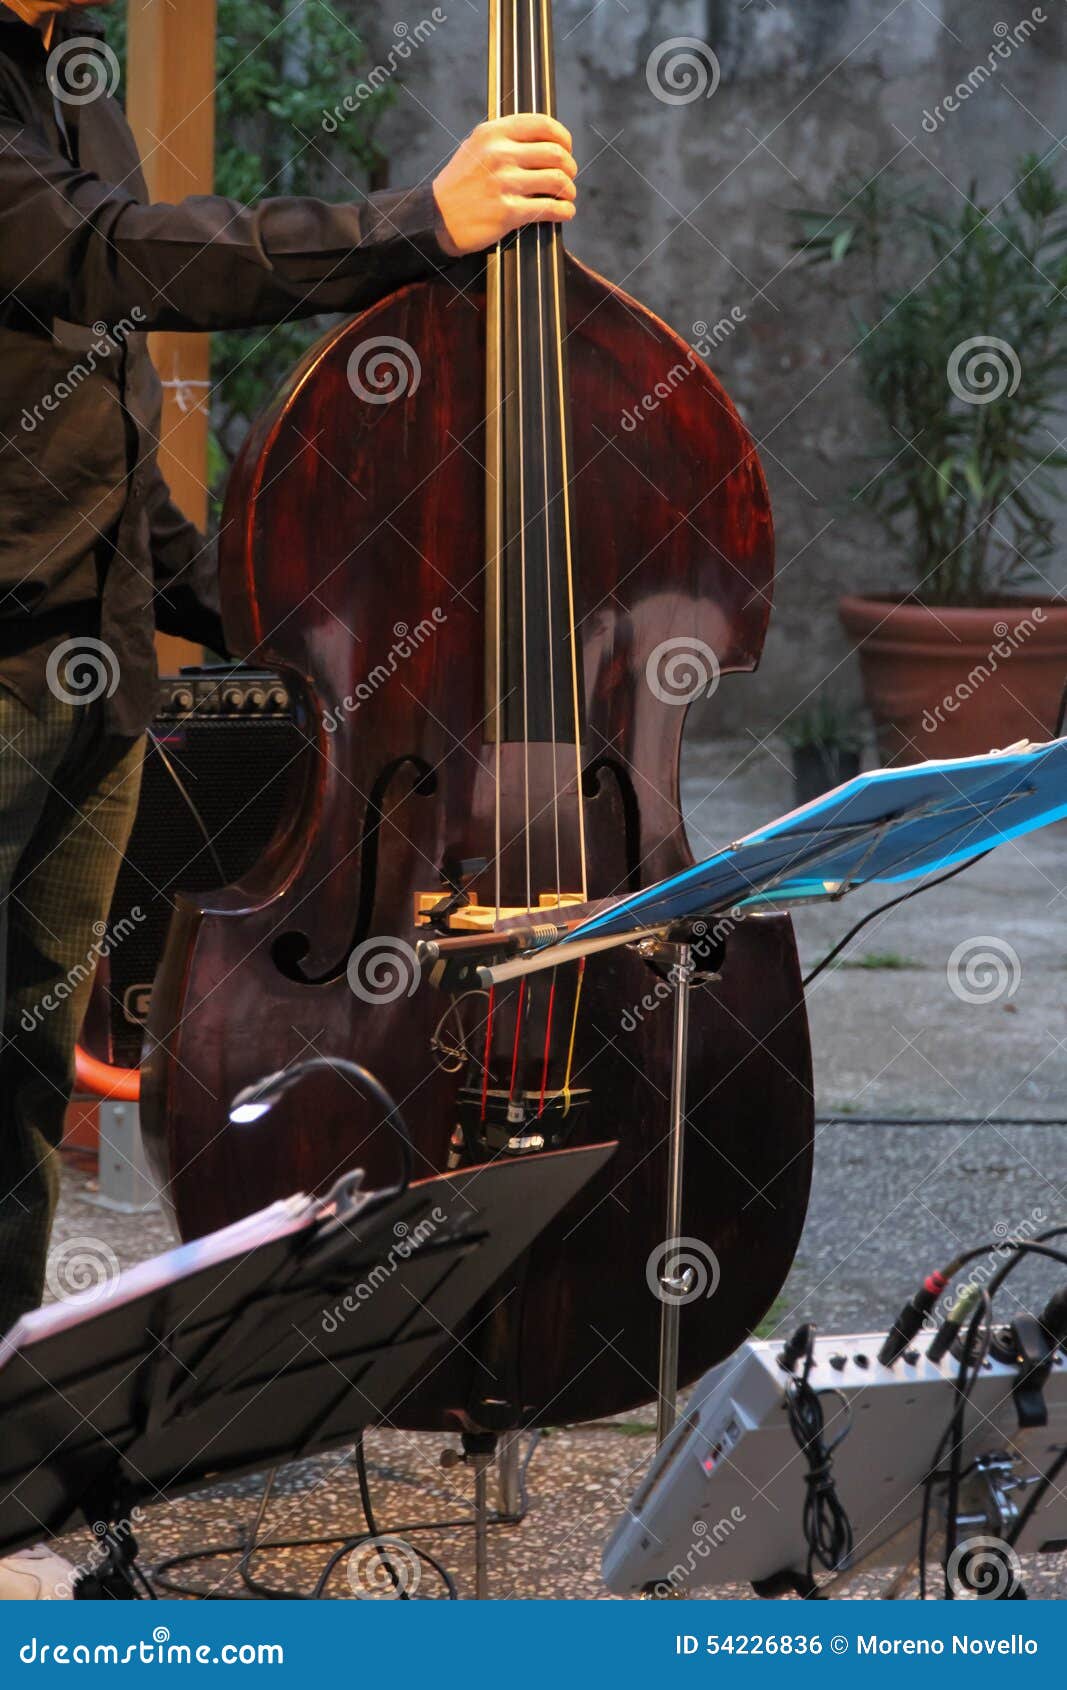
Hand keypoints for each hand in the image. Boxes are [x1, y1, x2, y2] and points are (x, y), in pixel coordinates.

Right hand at [432, 113, 576, 256]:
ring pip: (557, 181)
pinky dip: (564, 211)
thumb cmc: (460, 184)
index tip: (566, 148)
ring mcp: (503, 183)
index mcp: (493, 133)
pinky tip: (565, 212)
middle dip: (569, 167)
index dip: (563, 137)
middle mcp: (499, 154)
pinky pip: (549, 208)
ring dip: (569, 190)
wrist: (437, 218)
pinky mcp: (507, 212)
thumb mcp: (475, 147)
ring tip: (567, 194)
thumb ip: (505, 138)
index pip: (543, 125)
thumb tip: (543, 138)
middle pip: (555, 154)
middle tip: (568, 176)